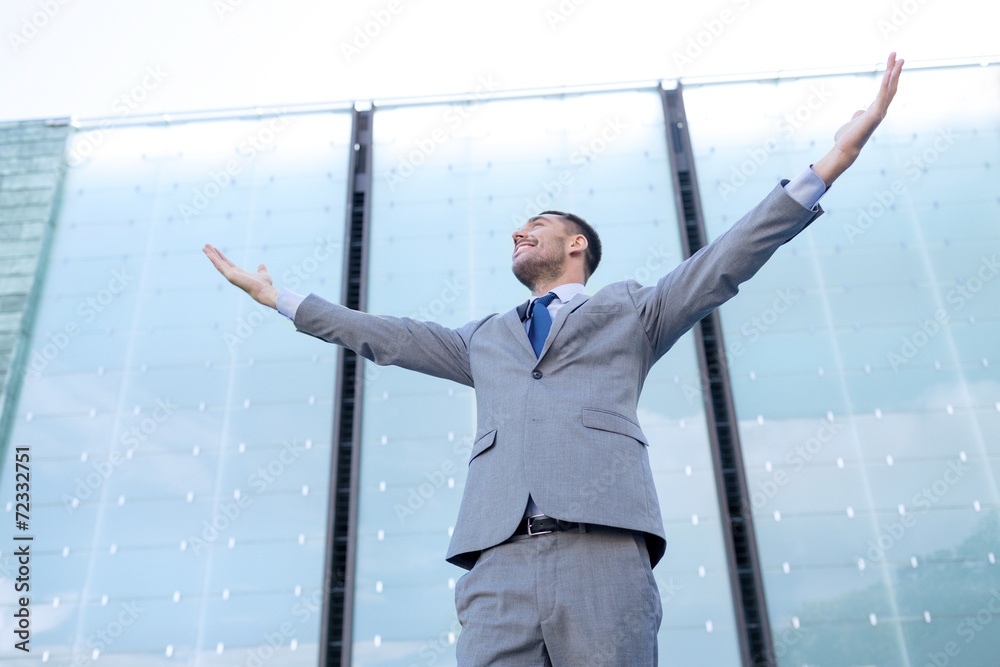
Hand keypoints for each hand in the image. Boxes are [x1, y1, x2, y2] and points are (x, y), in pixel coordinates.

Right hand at [203, 243, 278, 308]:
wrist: (264, 290)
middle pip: (220, 262)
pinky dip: (214, 260)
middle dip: (213, 254)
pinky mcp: (230, 276)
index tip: (215, 249)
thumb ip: (261, 270)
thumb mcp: (263, 274)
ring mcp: (230, 276)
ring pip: (218, 264)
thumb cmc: (264, 285)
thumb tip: (261, 265)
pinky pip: (220, 266)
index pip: (227, 263)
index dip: (221, 256)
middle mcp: (233, 274)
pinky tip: (208, 254)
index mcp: (239, 273)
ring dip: (211, 255)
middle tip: (206, 246)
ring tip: (204, 248)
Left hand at [812, 52, 903, 187]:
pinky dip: (886, 85)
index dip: (890, 76)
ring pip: (890, 89)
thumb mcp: (853, 121)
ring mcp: (880, 112)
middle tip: (898, 55)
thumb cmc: (848, 137)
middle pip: (891, 86)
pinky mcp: (875, 115)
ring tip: (898, 59)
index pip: (886, 90)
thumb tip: (859, 112)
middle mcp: (881, 109)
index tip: (893, 63)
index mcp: (876, 109)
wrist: (845, 149)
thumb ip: (858, 115)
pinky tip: (888, 73)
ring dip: (894, 73)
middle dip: (894, 70)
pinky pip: (882, 97)